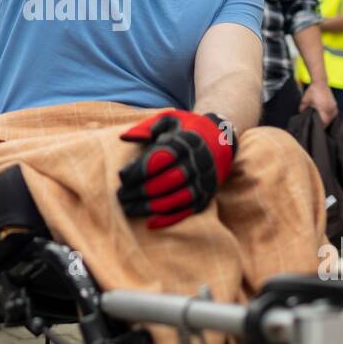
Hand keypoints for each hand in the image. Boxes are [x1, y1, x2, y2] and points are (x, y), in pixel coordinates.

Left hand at [117, 110, 235, 229]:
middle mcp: (197, 163)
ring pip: (176, 199)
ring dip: (150, 207)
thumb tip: (124, 138)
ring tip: (128, 209)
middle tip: (120, 196)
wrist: (222, 139)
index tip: (121, 176)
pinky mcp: (206, 196)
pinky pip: (187, 211)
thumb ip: (146, 127)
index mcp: (186, 142)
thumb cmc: (186, 128)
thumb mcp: (169, 119)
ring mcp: (203, 182)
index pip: (161, 158)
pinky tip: (150, 223)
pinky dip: (168, 219)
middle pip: (167, 181)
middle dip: (141, 191)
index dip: (139, 169)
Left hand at [300, 81, 337, 126]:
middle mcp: (330, 108)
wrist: (320, 82)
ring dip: (327, 121)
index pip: (324, 122)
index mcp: (323, 108)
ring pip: (332, 118)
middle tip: (317, 126)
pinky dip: (330, 116)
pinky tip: (325, 117)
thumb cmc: (311, 91)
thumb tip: (302, 116)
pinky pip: (333, 114)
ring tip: (321, 122)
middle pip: (328, 121)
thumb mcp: (304, 101)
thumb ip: (302, 110)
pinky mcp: (335, 104)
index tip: (315, 128)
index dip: (320, 126)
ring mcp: (334, 106)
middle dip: (323, 124)